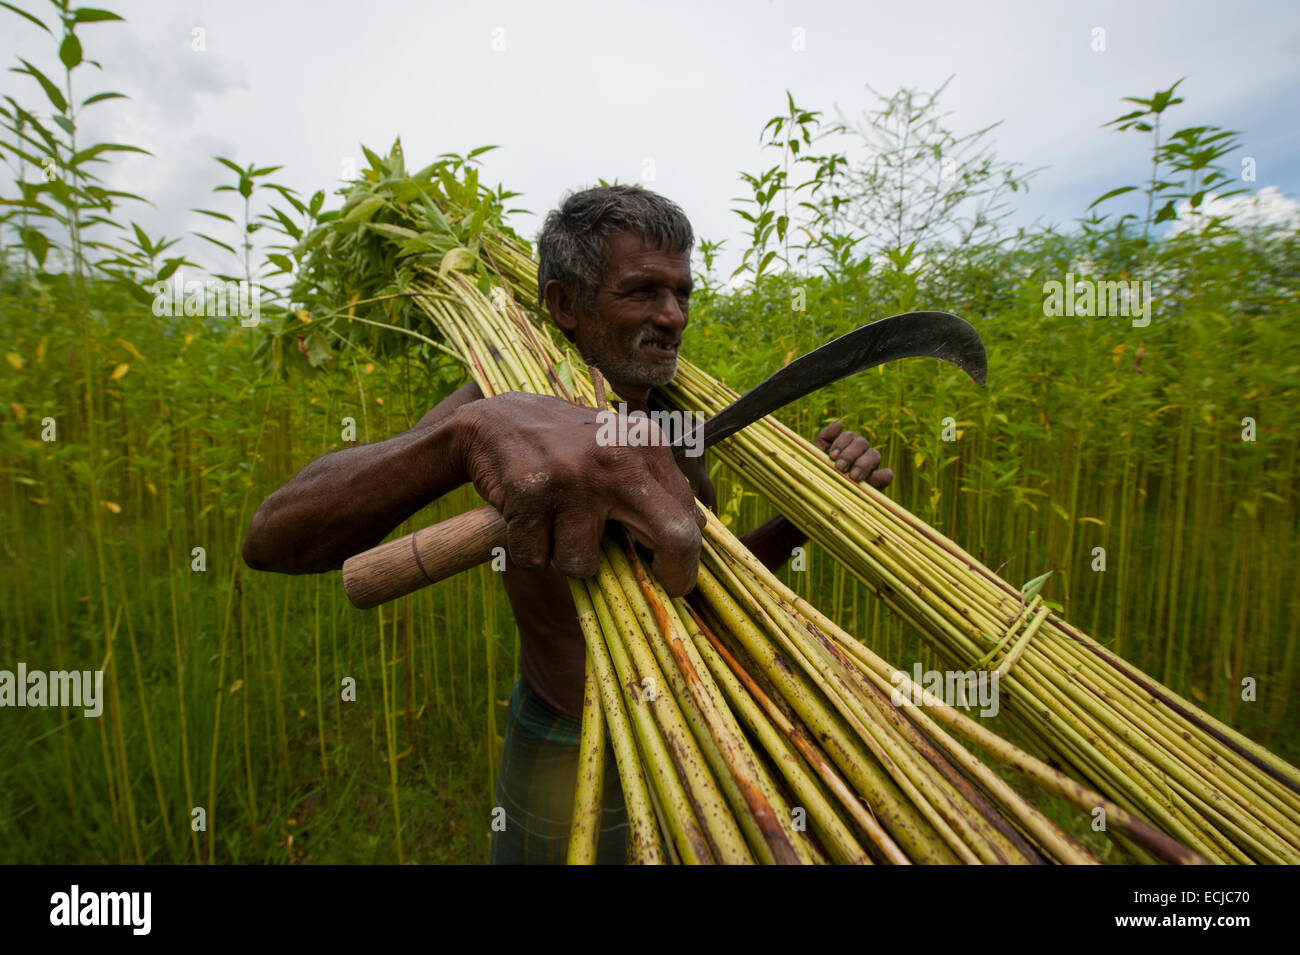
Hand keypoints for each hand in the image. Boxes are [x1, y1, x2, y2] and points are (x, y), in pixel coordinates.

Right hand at [453, 393, 704, 595]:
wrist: (496, 420)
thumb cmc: (566, 445)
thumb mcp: (620, 449)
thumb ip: (656, 486)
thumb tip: (699, 530)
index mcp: (644, 443)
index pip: (688, 515)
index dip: (687, 559)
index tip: (678, 578)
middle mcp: (615, 456)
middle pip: (672, 536)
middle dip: (671, 573)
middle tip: (660, 588)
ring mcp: (572, 475)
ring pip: (583, 563)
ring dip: (565, 558)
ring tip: (555, 527)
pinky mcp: (529, 491)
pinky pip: (535, 558)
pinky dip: (527, 552)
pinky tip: (526, 520)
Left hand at [814, 420, 892, 488]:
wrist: (818, 503)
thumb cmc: (818, 478)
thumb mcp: (816, 458)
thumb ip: (825, 439)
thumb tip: (839, 422)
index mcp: (846, 447)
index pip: (850, 436)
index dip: (841, 443)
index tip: (832, 456)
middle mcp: (860, 455)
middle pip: (862, 442)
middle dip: (850, 454)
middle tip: (839, 468)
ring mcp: (870, 469)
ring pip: (875, 454)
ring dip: (863, 463)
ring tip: (852, 477)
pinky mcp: (878, 484)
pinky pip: (887, 474)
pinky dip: (882, 475)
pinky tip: (869, 481)